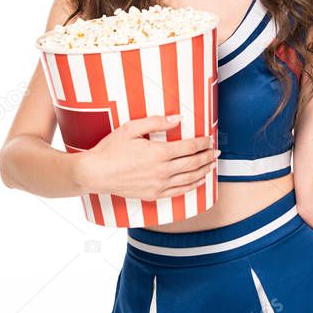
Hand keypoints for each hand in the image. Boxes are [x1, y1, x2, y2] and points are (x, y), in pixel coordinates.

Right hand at [74, 115, 218, 200]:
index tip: (209, 139)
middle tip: (216, 152)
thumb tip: (177, 118)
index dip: (202, 143)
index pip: (189, 148)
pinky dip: (192, 186)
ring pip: (189, 179)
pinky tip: (198, 182)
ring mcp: (158, 185)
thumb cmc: (111, 149)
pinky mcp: (153, 194)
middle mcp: (162, 171)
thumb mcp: (131, 128)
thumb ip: (156, 122)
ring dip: (203, 171)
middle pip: (193, 163)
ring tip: (212, 165)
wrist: (95, 173)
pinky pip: (178, 192)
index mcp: (158, 153)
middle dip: (207, 157)